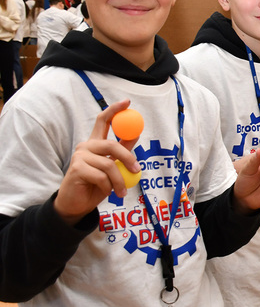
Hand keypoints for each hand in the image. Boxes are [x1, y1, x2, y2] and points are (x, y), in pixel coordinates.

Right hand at [54, 100, 140, 225]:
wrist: (76, 204)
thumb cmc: (95, 184)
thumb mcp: (112, 167)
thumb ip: (121, 150)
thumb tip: (136, 133)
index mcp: (95, 143)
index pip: (103, 121)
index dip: (114, 110)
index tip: (127, 102)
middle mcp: (86, 146)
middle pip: (111, 144)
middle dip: (128, 157)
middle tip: (137, 170)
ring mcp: (80, 157)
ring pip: (109, 164)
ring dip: (119, 180)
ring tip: (121, 191)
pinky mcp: (76, 169)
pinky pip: (102, 176)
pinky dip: (109, 186)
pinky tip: (107, 192)